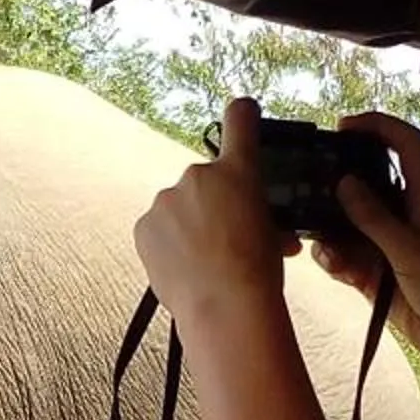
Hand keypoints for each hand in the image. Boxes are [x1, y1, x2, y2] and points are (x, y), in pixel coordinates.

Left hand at [132, 98, 291, 329]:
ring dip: (189, 225)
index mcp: (238, 172)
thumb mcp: (274, 235)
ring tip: (204, 261)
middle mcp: (198, 175)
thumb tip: (268, 230)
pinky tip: (184, 266)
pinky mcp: (144, 226)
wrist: (225, 307)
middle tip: (225, 240)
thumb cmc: (258, 273)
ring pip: (179, 207)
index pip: (240, 120)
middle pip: (205, 182)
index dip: (242, 113)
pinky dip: (168, 243)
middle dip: (214, 205)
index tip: (242, 112)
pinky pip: (158, 229)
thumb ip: (261, 215)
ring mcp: (167, 200)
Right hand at [307, 113, 419, 385]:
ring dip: (332, 232)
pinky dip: (337, 260)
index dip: (378, 126)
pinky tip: (333, 268)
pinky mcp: (382, 275)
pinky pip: (350, 257)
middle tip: (310, 190)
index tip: (342, 126)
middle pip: (368, 183)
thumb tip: (343, 181)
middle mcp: (409, 215)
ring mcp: (393, 245)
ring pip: (351, 223)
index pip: (406, 144)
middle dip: (338, 185)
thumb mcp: (412, 252)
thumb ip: (375, 218)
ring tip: (325, 249)